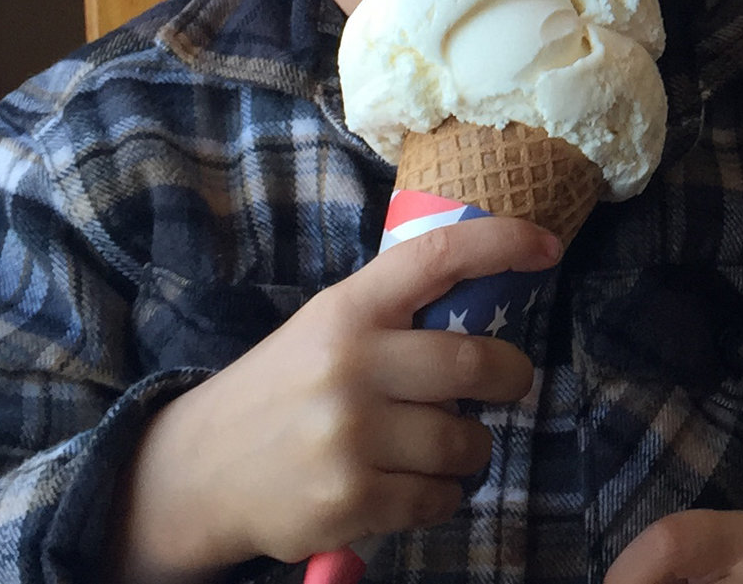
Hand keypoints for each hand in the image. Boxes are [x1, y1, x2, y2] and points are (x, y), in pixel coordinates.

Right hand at [110, 215, 560, 583]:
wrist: (193, 474)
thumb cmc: (282, 391)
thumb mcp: (326, 329)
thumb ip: (396, 313)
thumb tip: (494, 291)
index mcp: (347, 310)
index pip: (439, 255)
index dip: (505, 243)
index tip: (549, 248)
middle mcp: (349, 365)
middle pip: (476, 361)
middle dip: (510, 376)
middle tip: (508, 383)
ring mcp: (349, 435)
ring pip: (466, 441)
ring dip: (471, 447)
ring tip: (441, 445)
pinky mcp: (349, 499)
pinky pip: (439, 498)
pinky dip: (439, 496)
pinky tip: (409, 486)